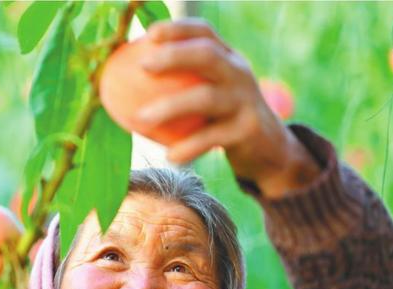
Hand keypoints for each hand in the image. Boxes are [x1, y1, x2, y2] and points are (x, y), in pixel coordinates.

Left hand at [138, 19, 320, 197]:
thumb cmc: (222, 120)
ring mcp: (246, 100)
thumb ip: (178, 86)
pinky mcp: (249, 129)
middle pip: (207, 55)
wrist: (268, 149)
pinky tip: (169, 156)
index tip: (148, 34)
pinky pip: (213, 138)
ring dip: (171, 106)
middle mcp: (239, 73)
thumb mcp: (208, 96)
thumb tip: (123, 83)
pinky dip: (189, 147)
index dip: (177, 29)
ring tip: (141, 119)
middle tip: (143, 66)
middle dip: (174, 56)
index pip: (204, 33)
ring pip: (206, 98)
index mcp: (227, 59)